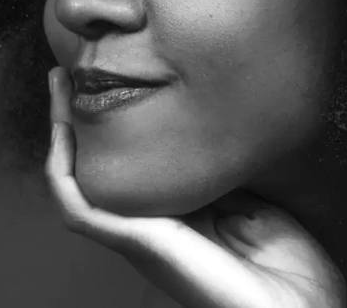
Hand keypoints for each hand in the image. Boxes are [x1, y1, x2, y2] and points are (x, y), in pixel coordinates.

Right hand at [45, 66, 345, 307]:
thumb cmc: (287, 273)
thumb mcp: (254, 203)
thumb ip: (224, 175)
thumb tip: (208, 135)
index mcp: (171, 218)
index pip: (125, 167)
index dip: (109, 127)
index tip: (111, 80)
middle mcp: (143, 225)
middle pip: (89, 168)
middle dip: (71, 118)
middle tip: (65, 73)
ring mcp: (134, 234)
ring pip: (72, 182)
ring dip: (59, 134)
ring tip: (58, 87)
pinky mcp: (134, 241)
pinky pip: (77, 206)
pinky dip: (62, 169)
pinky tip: (62, 133)